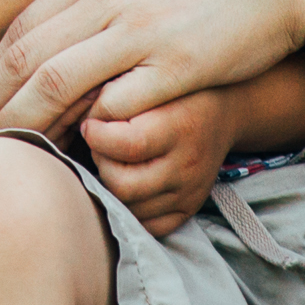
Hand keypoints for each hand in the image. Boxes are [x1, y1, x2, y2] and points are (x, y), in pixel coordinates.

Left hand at [0, 0, 304, 134]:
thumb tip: (75, 19)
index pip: (24, 24)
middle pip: (27, 56)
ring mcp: (139, 26)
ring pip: (57, 84)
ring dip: (27, 127)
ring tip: (11, 159)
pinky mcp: (174, 62)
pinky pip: (115, 105)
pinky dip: (87, 134)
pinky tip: (78, 158)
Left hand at [82, 88, 240, 238]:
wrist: (225, 111)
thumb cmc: (180, 89)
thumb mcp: (155, 80)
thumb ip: (120, 95)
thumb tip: (80, 115)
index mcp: (180, 127)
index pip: (128, 145)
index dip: (97, 136)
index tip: (89, 123)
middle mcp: (187, 165)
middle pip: (123, 184)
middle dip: (100, 164)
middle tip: (99, 144)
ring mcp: (189, 192)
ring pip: (130, 208)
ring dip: (111, 187)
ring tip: (112, 160)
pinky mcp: (188, 209)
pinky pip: (147, 225)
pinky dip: (130, 208)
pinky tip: (126, 182)